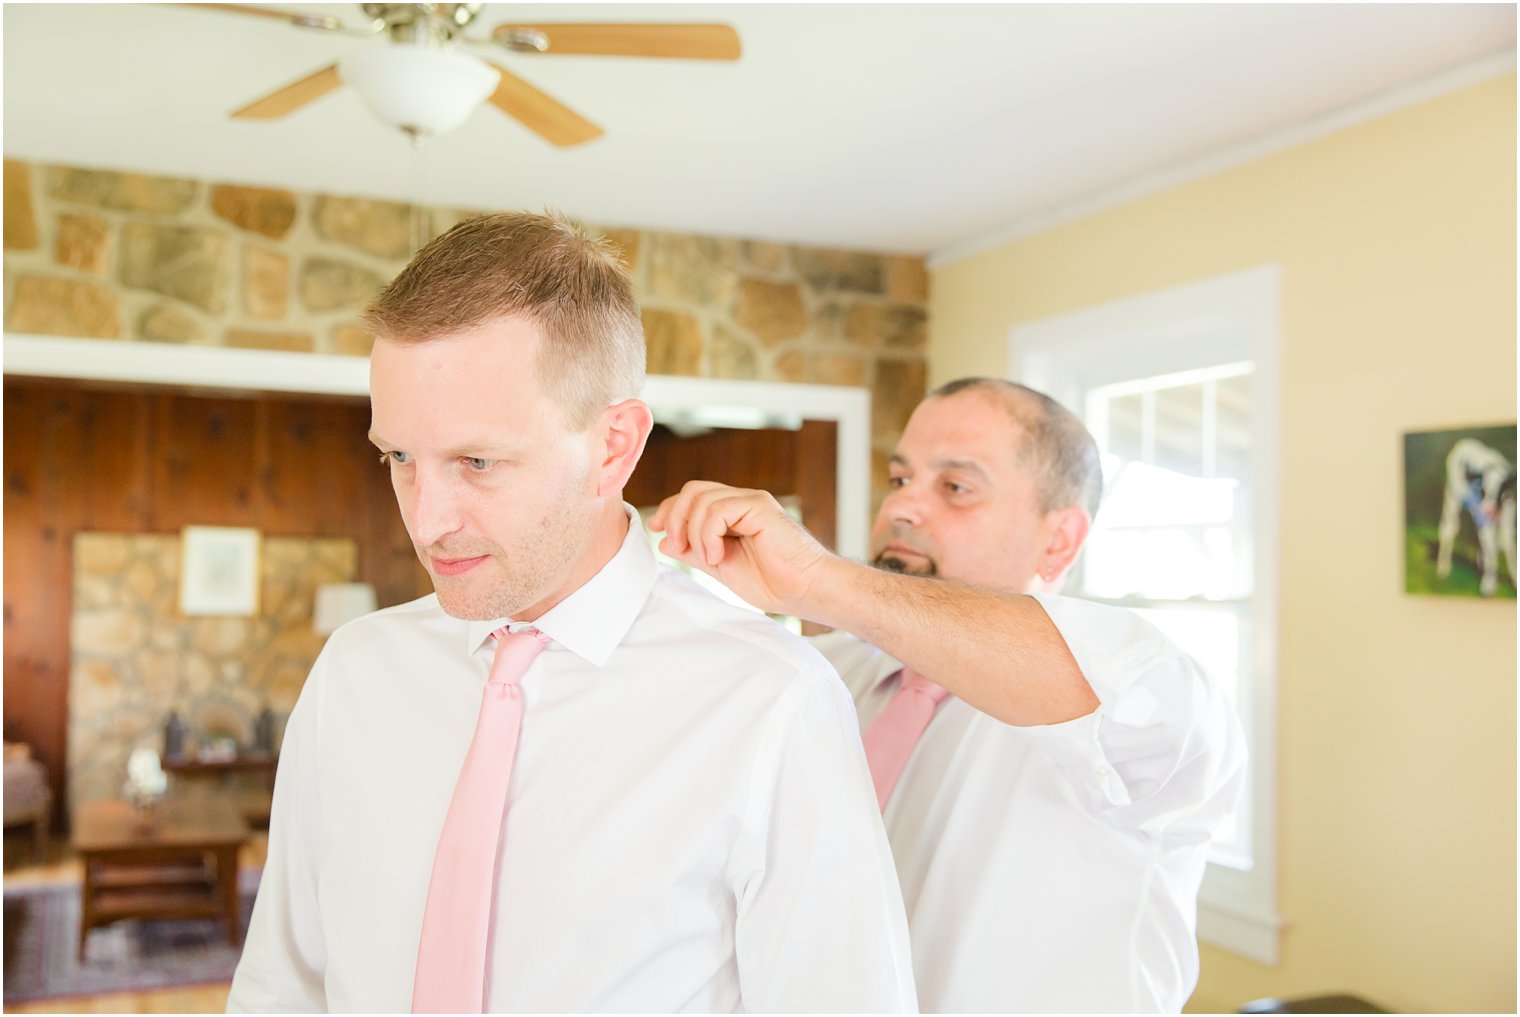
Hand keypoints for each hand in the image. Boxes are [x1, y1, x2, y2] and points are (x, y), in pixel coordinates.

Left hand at [649, 481, 834, 615]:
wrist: (805, 590)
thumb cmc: (774, 583)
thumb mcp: (722, 568)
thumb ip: (695, 552)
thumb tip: (666, 540)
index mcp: (733, 513)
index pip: (692, 497)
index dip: (670, 511)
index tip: (657, 533)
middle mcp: (742, 502)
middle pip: (692, 490)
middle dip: (675, 518)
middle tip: (681, 548)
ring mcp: (751, 501)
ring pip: (701, 498)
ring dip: (694, 532)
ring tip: (708, 558)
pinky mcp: (759, 506)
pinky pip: (717, 510)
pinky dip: (708, 534)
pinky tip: (719, 555)